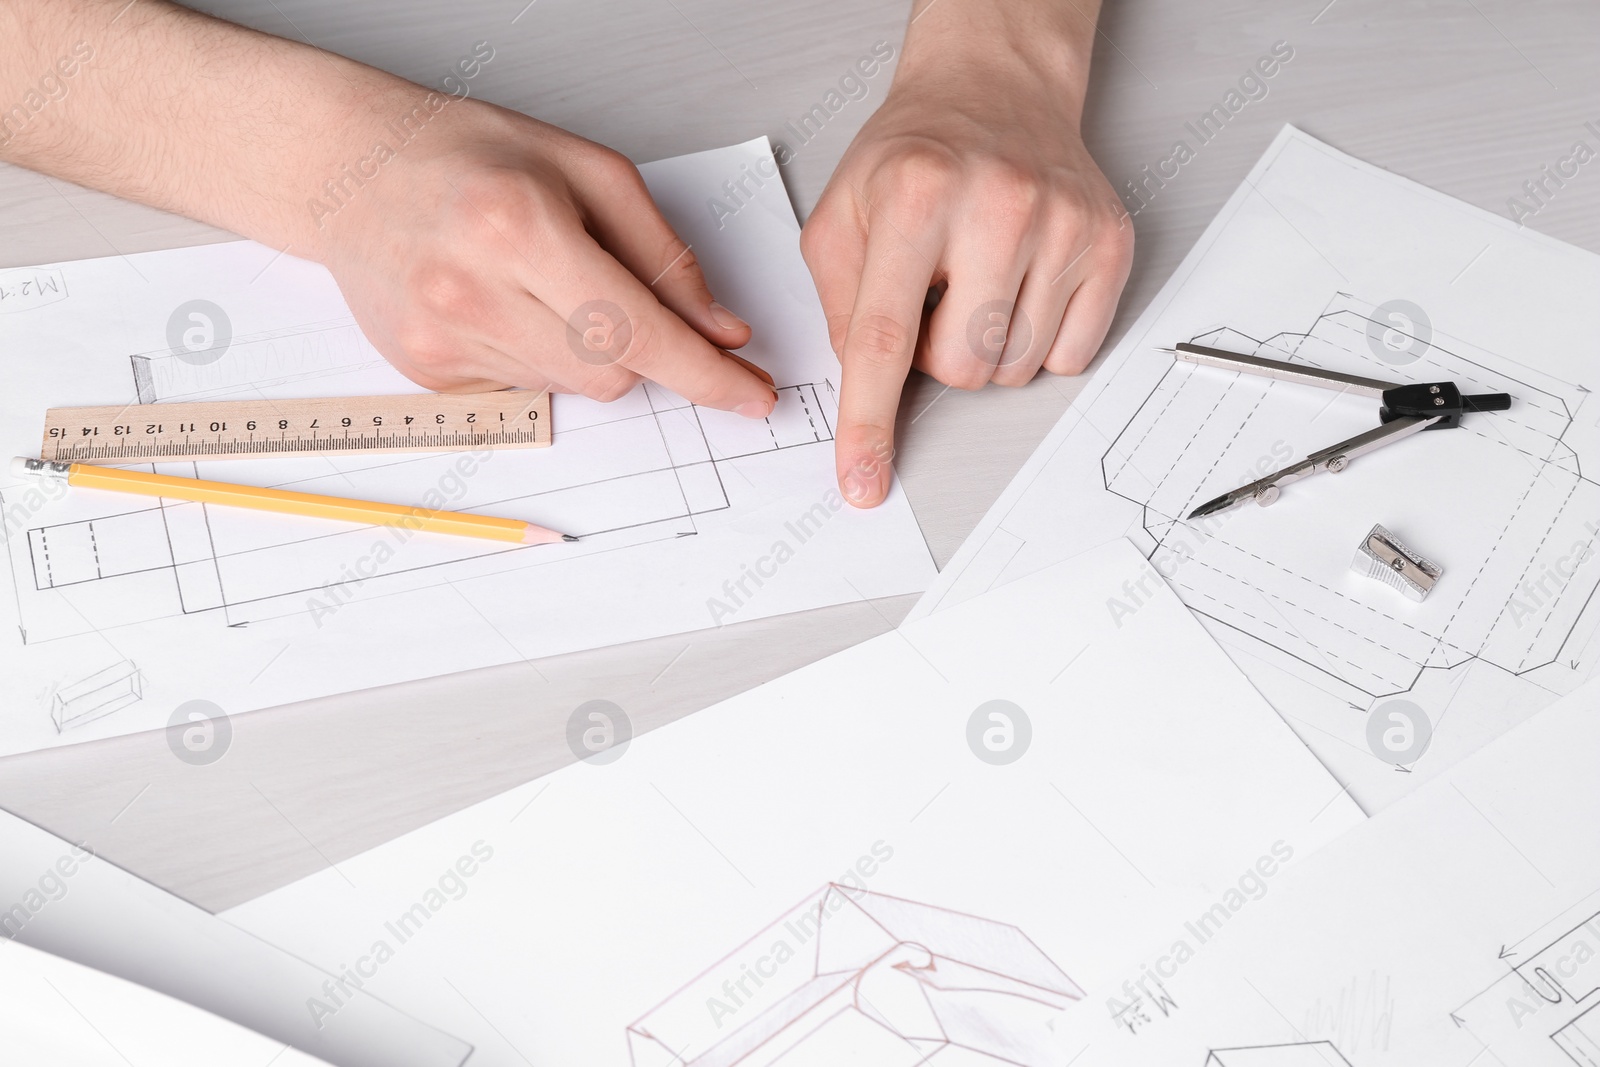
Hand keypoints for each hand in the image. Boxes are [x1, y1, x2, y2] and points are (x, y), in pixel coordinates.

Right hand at [318, 98, 777, 412]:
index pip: (638, 329)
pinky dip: (540, 356)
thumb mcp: (585, 171)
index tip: (752, 395)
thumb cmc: (468, 154)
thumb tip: (721, 330)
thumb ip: (663, 255)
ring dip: (583, 346)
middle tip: (608, 286)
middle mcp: (472, 291)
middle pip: (613, 372)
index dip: (705, 372)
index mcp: (518, 226)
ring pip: (574, 386)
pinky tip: (503, 302)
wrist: (350, 168)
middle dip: (637, 344)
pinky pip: (528, 390)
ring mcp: (443, 340)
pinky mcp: (428, 371)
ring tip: (534, 279)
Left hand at [800, 4, 1132, 506]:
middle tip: (934, 298)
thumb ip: (838, 306)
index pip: (885, 338)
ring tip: (977, 283)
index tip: (863, 483)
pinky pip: (1069, 356)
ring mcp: (1064, 225)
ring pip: (1014, 371)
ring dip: (985, 349)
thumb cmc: (916, 155)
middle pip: (960, 369)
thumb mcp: (842, 214)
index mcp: (915, 197)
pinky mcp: (1110, 243)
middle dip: (934, 356)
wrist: (995, 90)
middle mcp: (998, 206)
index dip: (869, 422)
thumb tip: (863, 388)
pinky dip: (1036, 342)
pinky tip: (1020, 285)